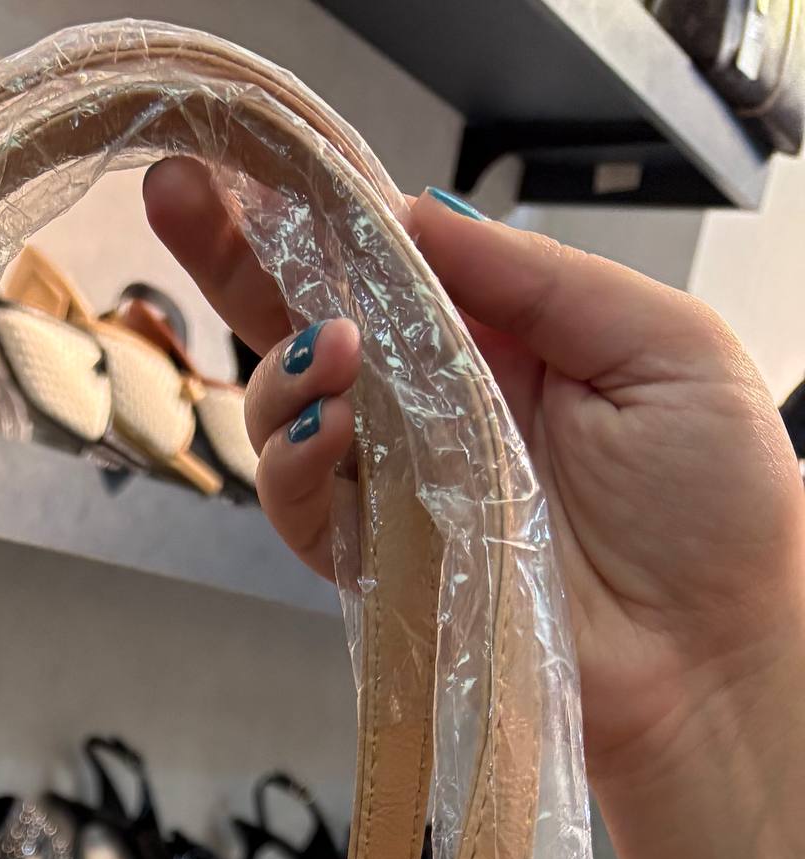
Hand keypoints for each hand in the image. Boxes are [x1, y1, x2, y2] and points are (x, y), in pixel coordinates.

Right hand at [144, 164, 804, 858]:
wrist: (704, 661)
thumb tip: (417, 215)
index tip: (253, 163)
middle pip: (308, 320)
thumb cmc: (714, 514)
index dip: (319, 210)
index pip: (391, 262)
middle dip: (236, 256)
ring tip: (330, 351)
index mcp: (502, 340)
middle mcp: (435, 408)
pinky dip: (293, 459)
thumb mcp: (661, 347)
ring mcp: (397, 490)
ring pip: (282, 412)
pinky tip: (333, 426)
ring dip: (282, 367)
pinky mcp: (376, 569)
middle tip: (178, 193)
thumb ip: (537, 278)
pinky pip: (297, 506)